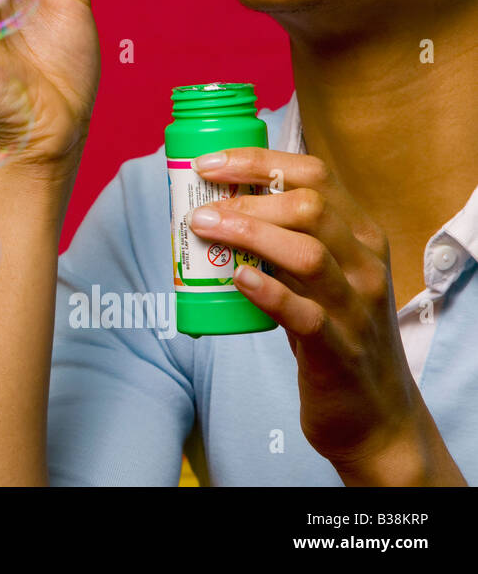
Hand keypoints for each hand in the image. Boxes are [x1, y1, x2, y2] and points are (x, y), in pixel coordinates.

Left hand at [189, 147, 462, 483]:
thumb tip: (212, 204)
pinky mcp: (339, 350)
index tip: (209, 164)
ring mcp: (356, 307)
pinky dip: (268, 292)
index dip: (258, 162)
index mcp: (360, 234)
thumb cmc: (333, 330)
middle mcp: (365, 263)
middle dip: (247, 197)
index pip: (314, 175)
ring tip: (204, 229)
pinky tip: (238, 280)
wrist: (374, 411)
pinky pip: (305, 314)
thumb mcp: (318, 275)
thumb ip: (282, 240)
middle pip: (310, 207)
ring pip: (308, 254)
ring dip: (249, 234)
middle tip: (199, 207)